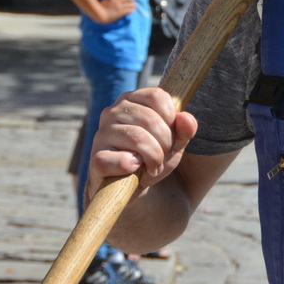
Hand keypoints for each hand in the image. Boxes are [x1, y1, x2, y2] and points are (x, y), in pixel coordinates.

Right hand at [87, 87, 197, 203]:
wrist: (134, 188)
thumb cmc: (153, 157)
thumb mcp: (174, 143)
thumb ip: (184, 130)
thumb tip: (186, 119)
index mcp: (131, 100)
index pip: (156, 96)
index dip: (171, 117)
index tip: (171, 133)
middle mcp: (112, 112)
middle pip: (149, 118)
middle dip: (166, 142)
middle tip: (163, 156)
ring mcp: (102, 134)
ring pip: (137, 137)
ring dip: (154, 157)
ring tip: (154, 167)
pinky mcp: (97, 158)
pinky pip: (121, 160)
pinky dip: (134, 168)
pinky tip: (135, 171)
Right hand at [98, 0, 136, 23]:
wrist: (99, 15)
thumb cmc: (99, 9)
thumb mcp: (104, 1)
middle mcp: (116, 1)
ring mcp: (118, 6)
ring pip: (129, 4)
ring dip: (133, 4)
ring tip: (135, 5)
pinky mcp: (120, 12)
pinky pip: (128, 10)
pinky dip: (131, 10)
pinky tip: (133, 10)